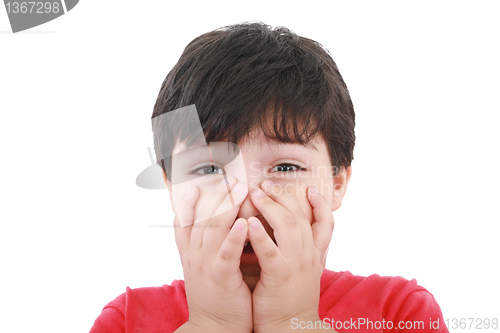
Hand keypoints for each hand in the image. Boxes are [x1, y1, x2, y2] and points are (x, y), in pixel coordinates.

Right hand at [174, 176, 252, 332]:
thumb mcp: (207, 268)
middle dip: (216, 196)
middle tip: (230, 179)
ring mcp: (206, 265)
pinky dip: (234, 237)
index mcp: (191, 254)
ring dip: (227, 207)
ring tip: (239, 189)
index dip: (189, 202)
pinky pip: (226, 253)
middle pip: (202, 218)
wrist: (214, 328)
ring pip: (213, 229)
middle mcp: (195, 256)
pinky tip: (242, 222)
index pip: (185, 222)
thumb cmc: (216, 296)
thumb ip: (211, 247)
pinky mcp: (221, 277)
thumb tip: (222, 226)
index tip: (197, 185)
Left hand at [248, 181, 333, 332]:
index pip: (325, 223)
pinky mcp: (279, 275)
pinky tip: (249, 222)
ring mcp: (296, 264)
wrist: (291, 329)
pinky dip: (260, 234)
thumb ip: (300, 251)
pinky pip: (270, 250)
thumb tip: (290, 233)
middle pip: (300, 217)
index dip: (320, 204)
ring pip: (288, 226)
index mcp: (314, 254)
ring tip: (255, 193)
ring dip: (270, 207)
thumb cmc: (291, 299)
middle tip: (265, 184)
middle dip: (283, 197)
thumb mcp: (303, 272)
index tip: (310, 189)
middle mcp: (308, 255)